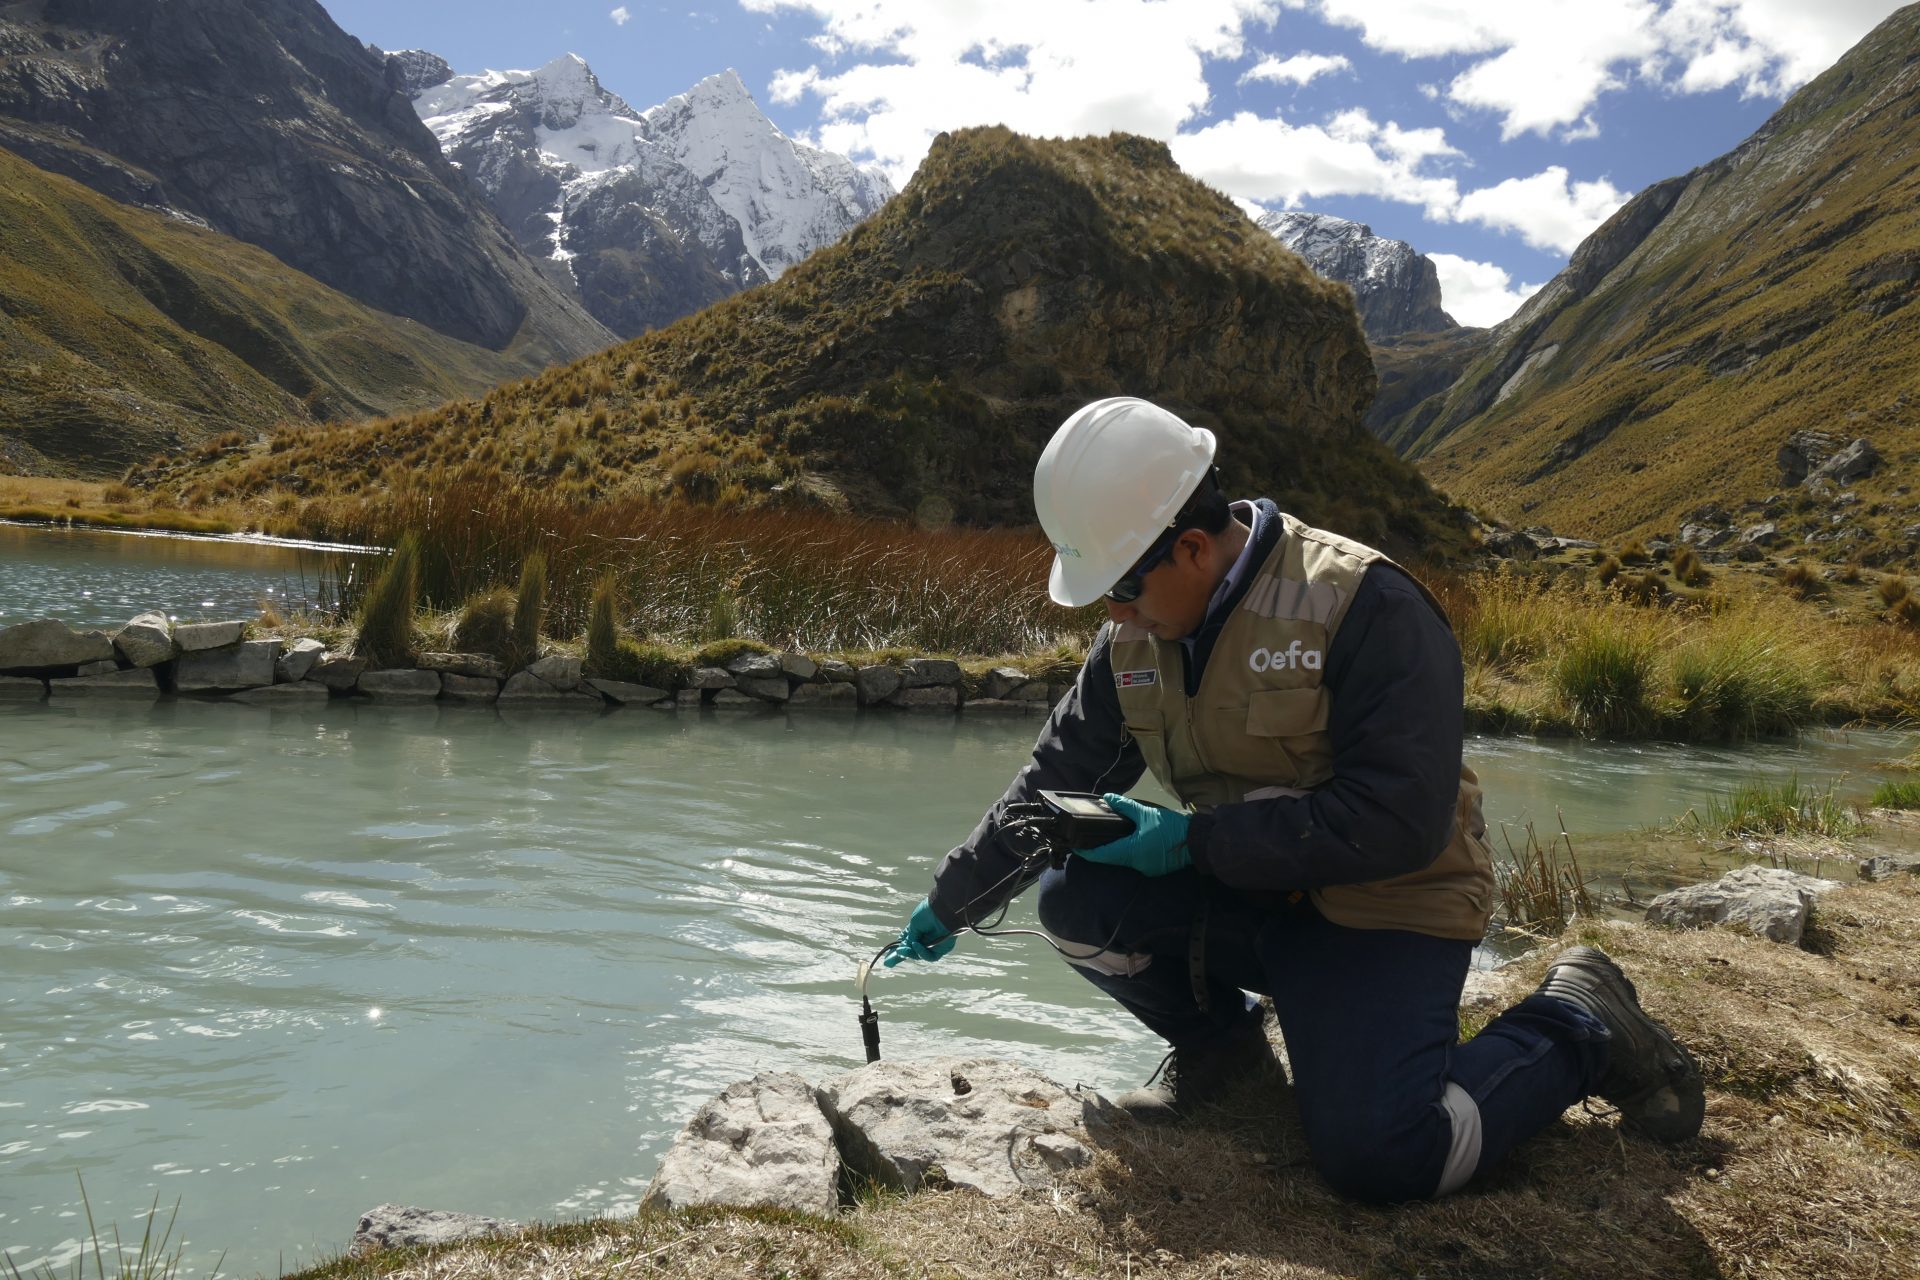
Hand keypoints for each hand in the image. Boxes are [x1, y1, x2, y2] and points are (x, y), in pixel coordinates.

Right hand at [882, 896, 955, 966]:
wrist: (943, 909)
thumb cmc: (928, 913)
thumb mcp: (914, 926)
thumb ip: (909, 940)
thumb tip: (901, 951)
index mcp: (917, 930)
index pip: (906, 943)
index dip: (898, 950)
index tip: (888, 960)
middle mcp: (925, 938)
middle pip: (912, 951)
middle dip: (901, 956)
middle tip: (889, 962)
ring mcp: (933, 944)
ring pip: (919, 955)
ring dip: (910, 953)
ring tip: (904, 949)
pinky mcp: (942, 948)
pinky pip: (931, 956)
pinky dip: (922, 952)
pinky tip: (917, 945)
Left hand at [1075, 794, 1191, 876]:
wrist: (1198, 841)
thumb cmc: (1171, 827)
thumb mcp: (1146, 813)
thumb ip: (1125, 806)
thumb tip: (1108, 798)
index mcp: (1130, 852)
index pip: (1101, 855)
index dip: (1086, 852)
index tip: (1075, 848)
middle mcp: (1136, 864)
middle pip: (1113, 858)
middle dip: (1102, 849)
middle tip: (1092, 837)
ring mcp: (1146, 868)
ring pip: (1125, 859)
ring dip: (1119, 849)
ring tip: (1111, 836)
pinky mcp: (1155, 868)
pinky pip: (1138, 860)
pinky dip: (1132, 852)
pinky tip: (1133, 841)